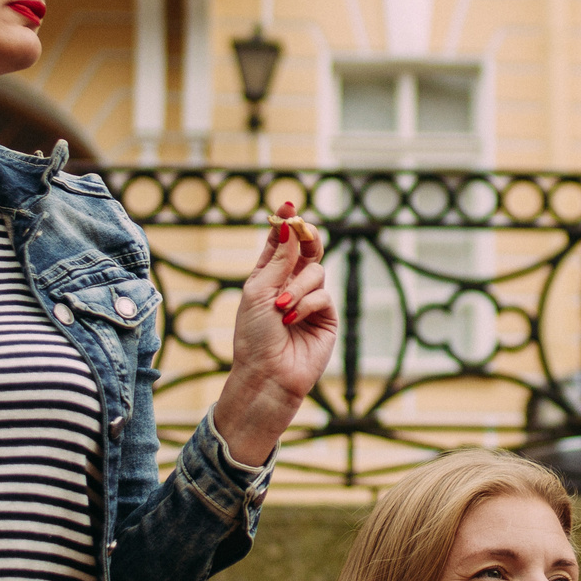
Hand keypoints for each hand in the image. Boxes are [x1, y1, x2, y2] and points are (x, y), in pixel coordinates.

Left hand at [213, 201, 336, 467]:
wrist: (267, 375)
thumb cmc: (254, 336)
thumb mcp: (259, 291)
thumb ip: (279, 259)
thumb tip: (288, 225)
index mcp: (267, 276)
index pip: (279, 243)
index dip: (284, 224)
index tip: (287, 205)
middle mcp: (290, 285)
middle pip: (307, 249)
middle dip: (305, 239)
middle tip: (302, 231)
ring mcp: (310, 300)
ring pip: (316, 271)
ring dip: (297, 287)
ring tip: (282, 309)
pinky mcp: (326, 317)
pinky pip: (323, 295)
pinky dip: (307, 304)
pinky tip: (292, 320)